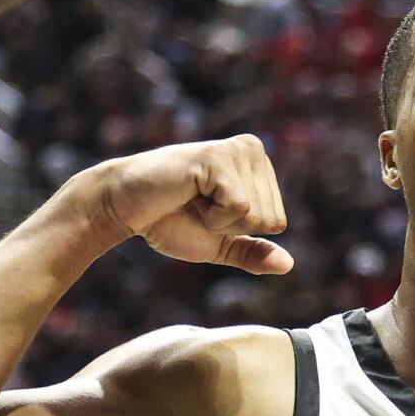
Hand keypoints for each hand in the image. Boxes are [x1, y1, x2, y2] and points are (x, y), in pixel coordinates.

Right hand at [77, 134, 292, 274]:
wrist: (125, 208)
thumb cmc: (169, 221)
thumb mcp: (219, 243)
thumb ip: (252, 252)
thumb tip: (288, 266)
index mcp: (258, 166)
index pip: (277, 222)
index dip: (238, 230)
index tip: (208, 212)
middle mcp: (253, 149)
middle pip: (270, 219)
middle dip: (229, 227)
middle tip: (197, 206)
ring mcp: (238, 150)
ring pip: (255, 215)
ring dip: (218, 220)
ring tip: (192, 198)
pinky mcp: (219, 157)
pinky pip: (239, 208)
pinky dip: (212, 216)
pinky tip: (188, 193)